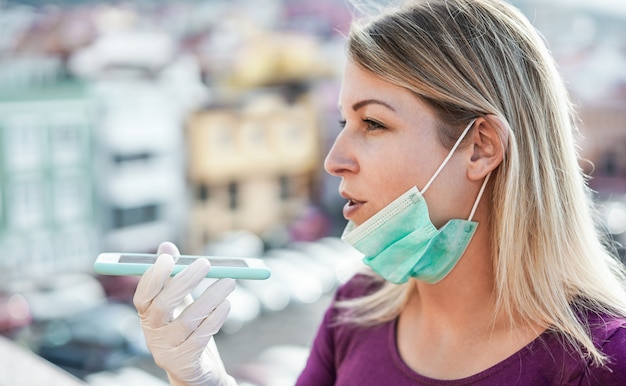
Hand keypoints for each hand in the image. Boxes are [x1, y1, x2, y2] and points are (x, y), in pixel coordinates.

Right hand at [133, 242, 237, 385]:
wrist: (195, 373)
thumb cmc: (187, 331)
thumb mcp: (180, 304)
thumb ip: (173, 277)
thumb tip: (167, 246)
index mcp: (148, 317)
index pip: (143, 296)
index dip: (153, 277)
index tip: (169, 258)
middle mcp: (153, 335)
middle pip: (163, 306)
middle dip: (184, 282)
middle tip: (205, 263)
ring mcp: (167, 351)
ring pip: (188, 320)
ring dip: (210, 297)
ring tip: (229, 282)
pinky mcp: (185, 364)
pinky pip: (201, 337)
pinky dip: (215, 318)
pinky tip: (226, 305)